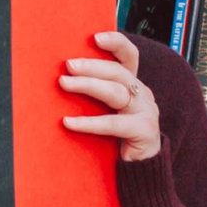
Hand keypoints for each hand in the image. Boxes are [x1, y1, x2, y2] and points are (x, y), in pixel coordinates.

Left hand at [60, 29, 161, 164]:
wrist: (140, 170)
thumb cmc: (117, 138)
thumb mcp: (107, 110)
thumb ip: (94, 94)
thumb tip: (61, 76)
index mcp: (133, 84)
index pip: (129, 56)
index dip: (115, 43)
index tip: (95, 37)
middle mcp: (143, 94)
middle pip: (118, 72)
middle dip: (91, 66)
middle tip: (68, 64)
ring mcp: (145, 112)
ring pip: (116, 92)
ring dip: (88, 85)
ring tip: (64, 83)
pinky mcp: (143, 131)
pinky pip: (114, 124)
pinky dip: (89, 122)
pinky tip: (68, 122)